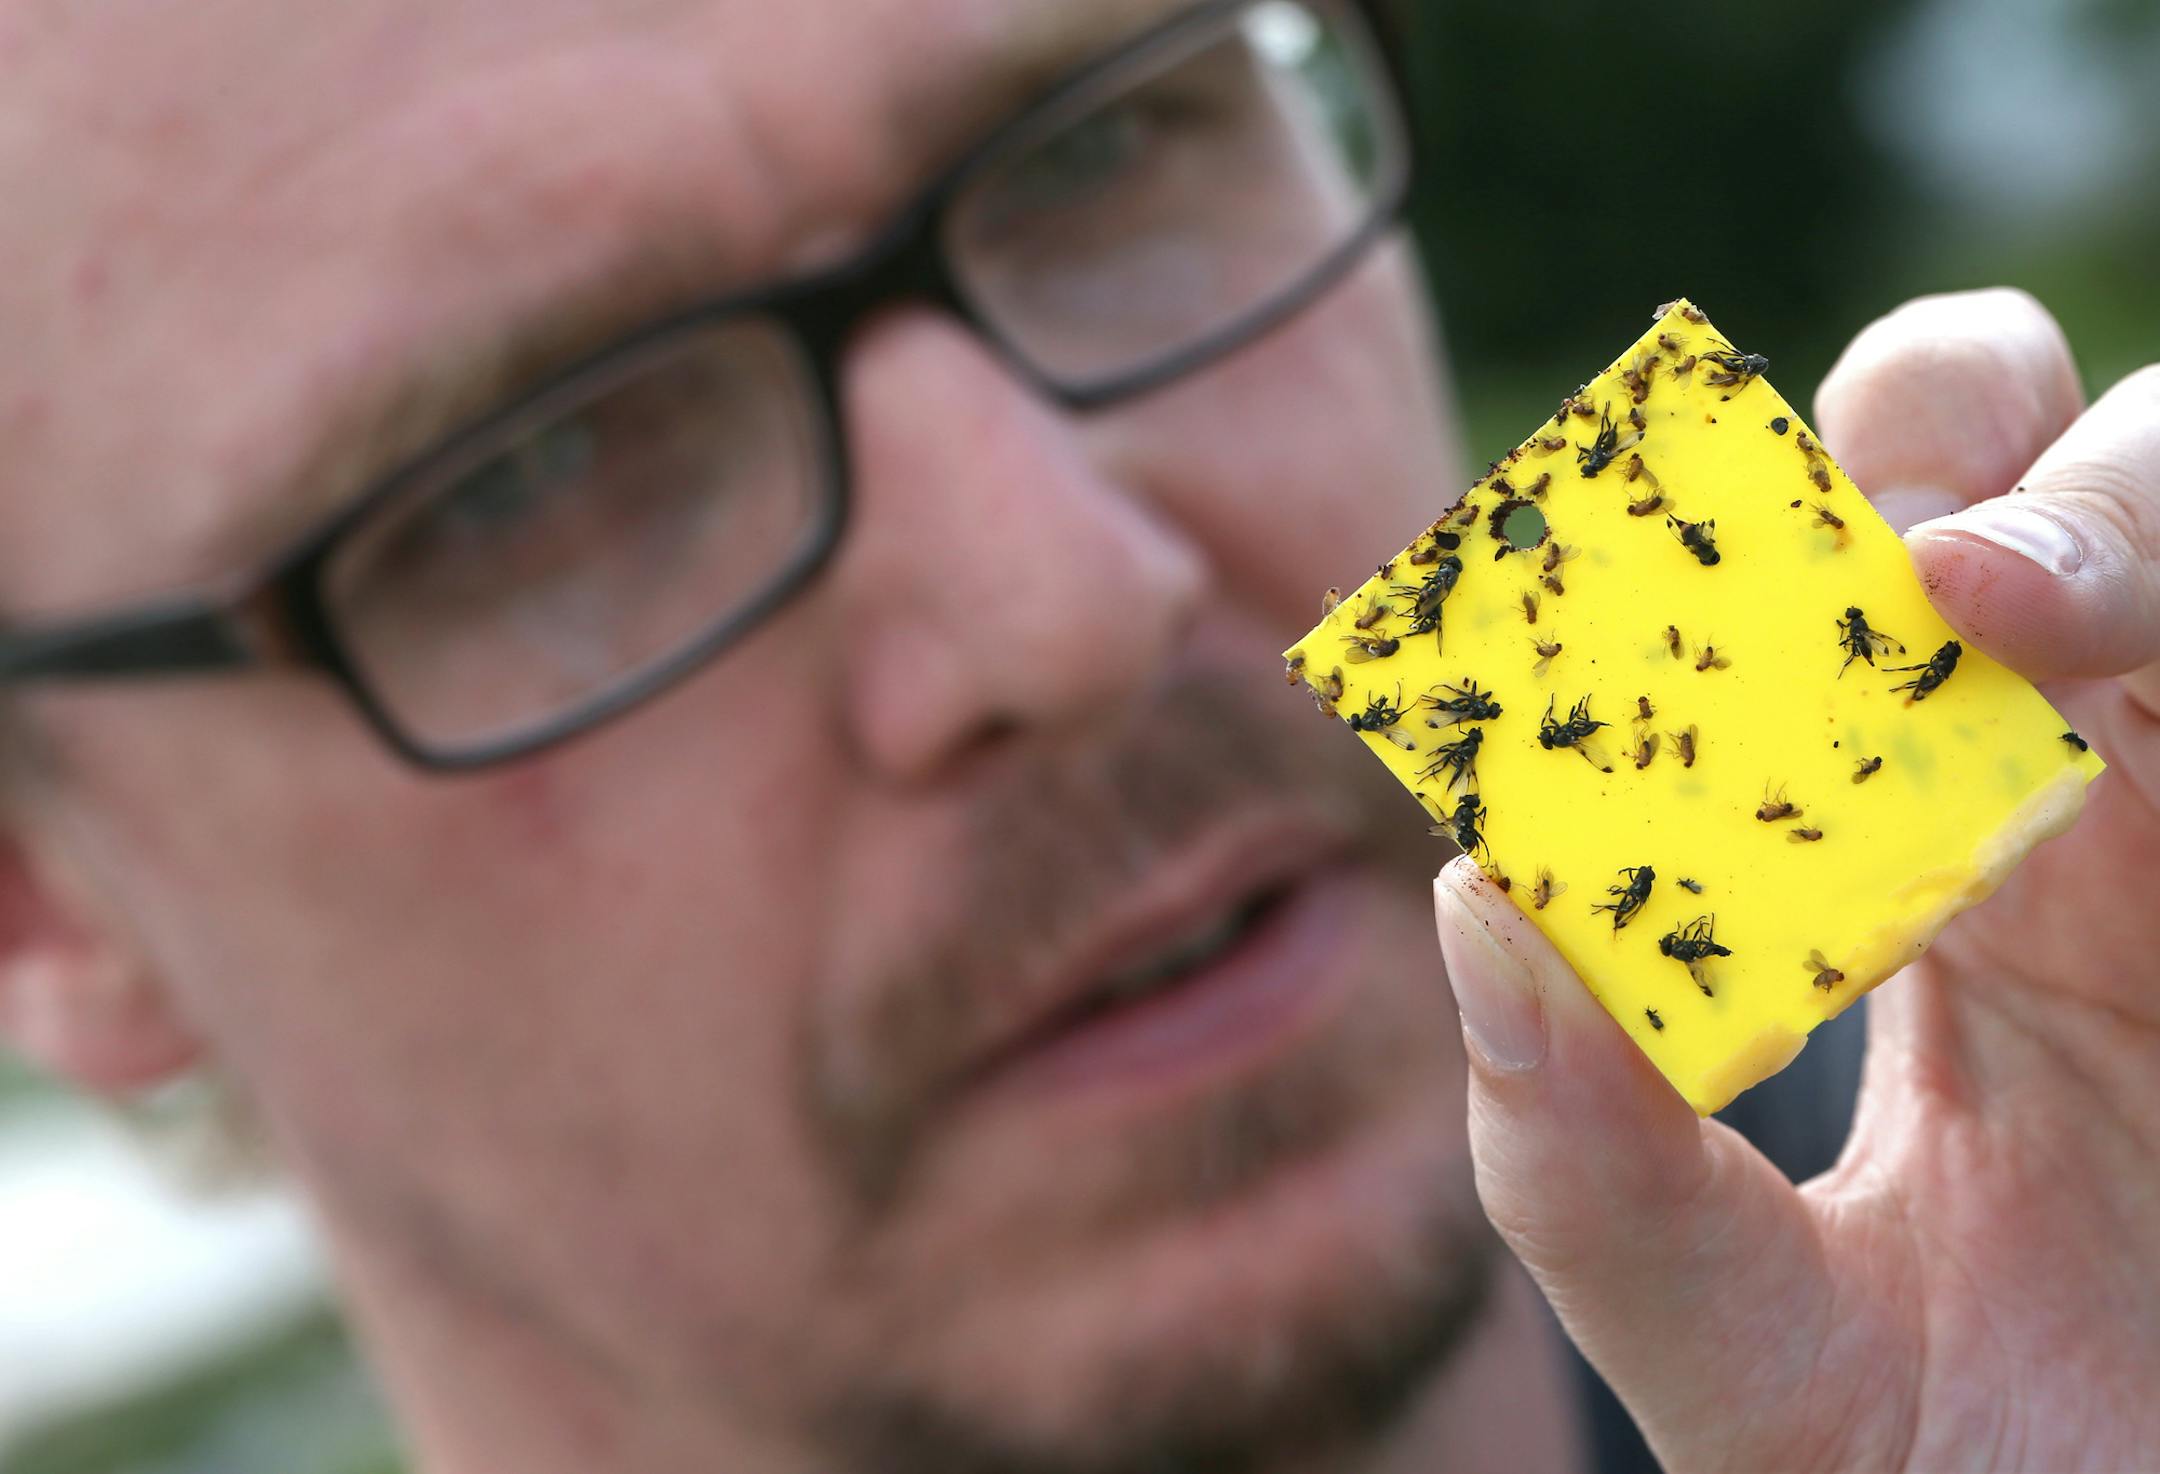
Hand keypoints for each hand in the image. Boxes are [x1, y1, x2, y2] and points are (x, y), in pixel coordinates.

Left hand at [1434, 289, 2159, 1471]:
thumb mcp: (1739, 1343)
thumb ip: (1585, 1164)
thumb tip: (1472, 894)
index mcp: (1869, 883)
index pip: (1785, 611)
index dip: (1716, 546)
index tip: (1638, 600)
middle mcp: (2056, 815)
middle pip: (2008, 469)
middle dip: (1942, 430)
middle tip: (1881, 563)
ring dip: (2107, 509)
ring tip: (1998, 607)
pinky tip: (2099, 780)